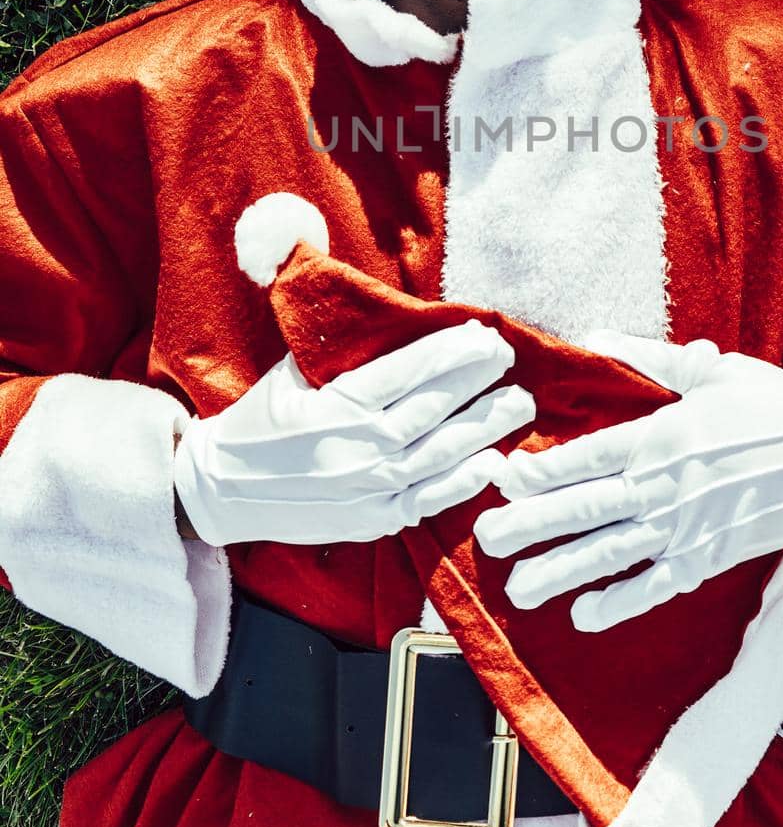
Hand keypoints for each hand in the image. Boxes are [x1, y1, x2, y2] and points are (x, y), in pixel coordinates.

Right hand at [174, 320, 533, 546]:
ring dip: (484, 426)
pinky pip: (428, 500)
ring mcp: (367, 489)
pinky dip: (462, 481)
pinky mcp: (372, 520)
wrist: (220, 491)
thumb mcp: (289, 372)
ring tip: (517, 403)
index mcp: (337, 405)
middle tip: (508, 357)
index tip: (482, 333)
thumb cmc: (259, 422)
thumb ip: (334, 345)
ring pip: (440, 453)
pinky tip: (491, 460)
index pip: (408, 372)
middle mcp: (357, 448)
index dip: (451, 352)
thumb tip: (376, 306)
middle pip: (433, 409)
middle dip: (477, 380)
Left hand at [474, 330, 782, 631]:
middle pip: (589, 509)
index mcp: (666, 434)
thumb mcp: (714, 370)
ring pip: (614, 553)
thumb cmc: (780, 404)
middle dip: (533, 525)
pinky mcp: (715, 557)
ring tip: (519, 588)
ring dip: (563, 571)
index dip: (541, 470)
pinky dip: (622, 603)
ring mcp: (691, 527)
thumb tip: (596, 334)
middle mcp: (670, 486)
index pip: (589, 457)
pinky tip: (585, 615)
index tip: (500, 479)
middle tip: (486, 538)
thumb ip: (651, 358)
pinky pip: (659, 585)